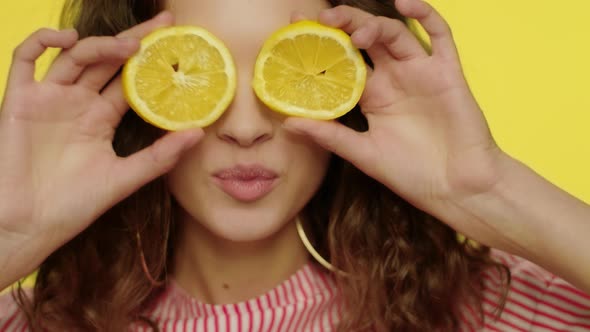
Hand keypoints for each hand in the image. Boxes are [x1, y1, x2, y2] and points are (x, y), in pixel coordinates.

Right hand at [0, 11, 201, 285]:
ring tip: (130, 46)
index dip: (151, 62)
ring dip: (101, 44)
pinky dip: (42, 41)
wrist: (29, 225)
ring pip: (76, 56)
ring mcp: (49, 99)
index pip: (130, 81)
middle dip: (135, 39)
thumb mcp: (125, 178)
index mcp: (101, 118)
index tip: (176, 45)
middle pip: (108, 60)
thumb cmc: (75, 206)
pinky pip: (25, 58)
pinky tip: (69, 39)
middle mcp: (77, 103)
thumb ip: (160, 156)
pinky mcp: (19, 99)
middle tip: (164, 24)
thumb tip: (199, 133)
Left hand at [284, 0, 506, 244]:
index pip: (342, 61)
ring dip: (374, 25)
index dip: (322, 44)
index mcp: (372, 96)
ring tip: (355, 31)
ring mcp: (420, 73)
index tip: (294, 29)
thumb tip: (288, 125)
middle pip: (366, 40)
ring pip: (395, 34)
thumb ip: (330, 136)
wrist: (457, 189)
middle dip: (344, 25)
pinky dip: (425, 15)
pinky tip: (405, 3)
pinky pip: (440, 36)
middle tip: (321, 19)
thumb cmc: (412, 174)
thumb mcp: (364, 155)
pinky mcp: (447, 73)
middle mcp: (393, 79)